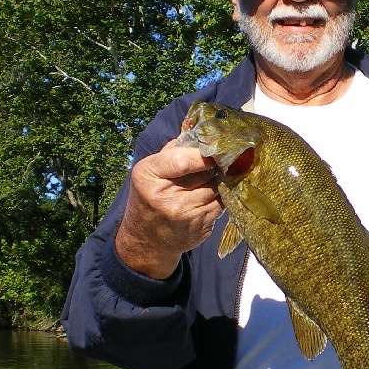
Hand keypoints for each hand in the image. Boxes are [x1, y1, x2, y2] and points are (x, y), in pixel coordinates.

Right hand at [115, 140, 223, 278]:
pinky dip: (220, 197)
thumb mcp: (150, 170)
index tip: (212, 149)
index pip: (184, 159)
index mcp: (149, 177)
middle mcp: (167, 199)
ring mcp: (187, 216)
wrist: (147, 240)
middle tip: (218, 161)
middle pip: (206, 173)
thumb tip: (199, 128)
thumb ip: (174, 149)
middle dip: (214, 166)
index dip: (203, 153)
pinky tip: (210, 196)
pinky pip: (221, 204)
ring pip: (217, 189)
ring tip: (212, 179)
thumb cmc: (149, 197)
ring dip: (219, 182)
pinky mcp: (201, 228)